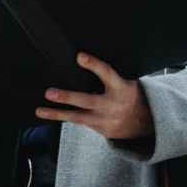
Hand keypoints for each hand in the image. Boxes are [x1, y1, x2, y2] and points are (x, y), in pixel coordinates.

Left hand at [37, 52, 153, 139]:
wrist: (146, 123)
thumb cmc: (129, 94)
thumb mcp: (126, 81)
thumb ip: (108, 76)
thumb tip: (82, 59)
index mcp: (121, 87)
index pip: (107, 74)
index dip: (94, 65)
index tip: (79, 56)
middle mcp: (113, 105)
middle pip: (87, 101)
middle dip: (68, 97)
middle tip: (49, 93)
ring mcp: (106, 120)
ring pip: (78, 117)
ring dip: (57, 114)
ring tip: (40, 110)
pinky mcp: (101, 130)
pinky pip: (80, 122)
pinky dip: (65, 118)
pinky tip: (50, 115)